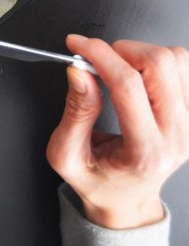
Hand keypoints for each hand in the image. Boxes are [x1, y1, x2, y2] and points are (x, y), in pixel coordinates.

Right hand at [46, 35, 188, 229]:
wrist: (128, 201)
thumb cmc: (99, 182)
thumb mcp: (68, 155)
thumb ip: (74, 112)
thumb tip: (79, 72)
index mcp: (144, 152)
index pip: (127, 85)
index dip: (99, 55)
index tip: (78, 45)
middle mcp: (176, 136)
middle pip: (158, 65)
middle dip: (121, 50)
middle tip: (101, 60)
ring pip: (176, 59)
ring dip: (141, 53)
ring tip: (121, 68)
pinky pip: (184, 66)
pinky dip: (159, 60)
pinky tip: (141, 74)